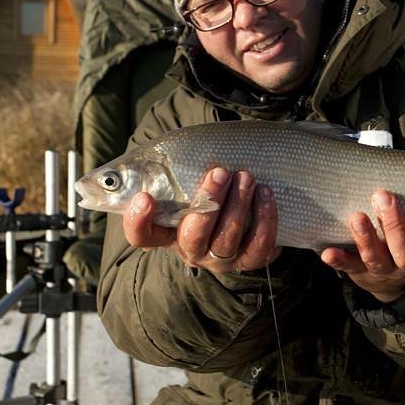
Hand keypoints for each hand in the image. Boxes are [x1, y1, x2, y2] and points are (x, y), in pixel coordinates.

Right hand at [122, 167, 280, 273]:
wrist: (242, 216)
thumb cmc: (206, 192)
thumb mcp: (187, 185)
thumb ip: (176, 172)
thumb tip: (180, 145)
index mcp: (166, 232)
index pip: (141, 236)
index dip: (138, 221)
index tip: (145, 197)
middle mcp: (190, 250)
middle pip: (193, 236)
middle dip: (208, 202)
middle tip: (220, 172)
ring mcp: (220, 259)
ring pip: (226, 240)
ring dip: (238, 206)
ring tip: (247, 177)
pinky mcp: (248, 260)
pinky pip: (258, 247)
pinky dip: (265, 220)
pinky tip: (266, 195)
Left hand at [320, 190, 404, 302]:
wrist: (390, 276)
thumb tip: (403, 158)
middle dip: (395, 225)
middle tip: (384, 196)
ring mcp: (387, 271)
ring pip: (378, 259)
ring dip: (366, 238)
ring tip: (357, 217)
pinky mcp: (362, 273)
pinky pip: (350, 268)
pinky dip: (340, 260)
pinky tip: (328, 253)